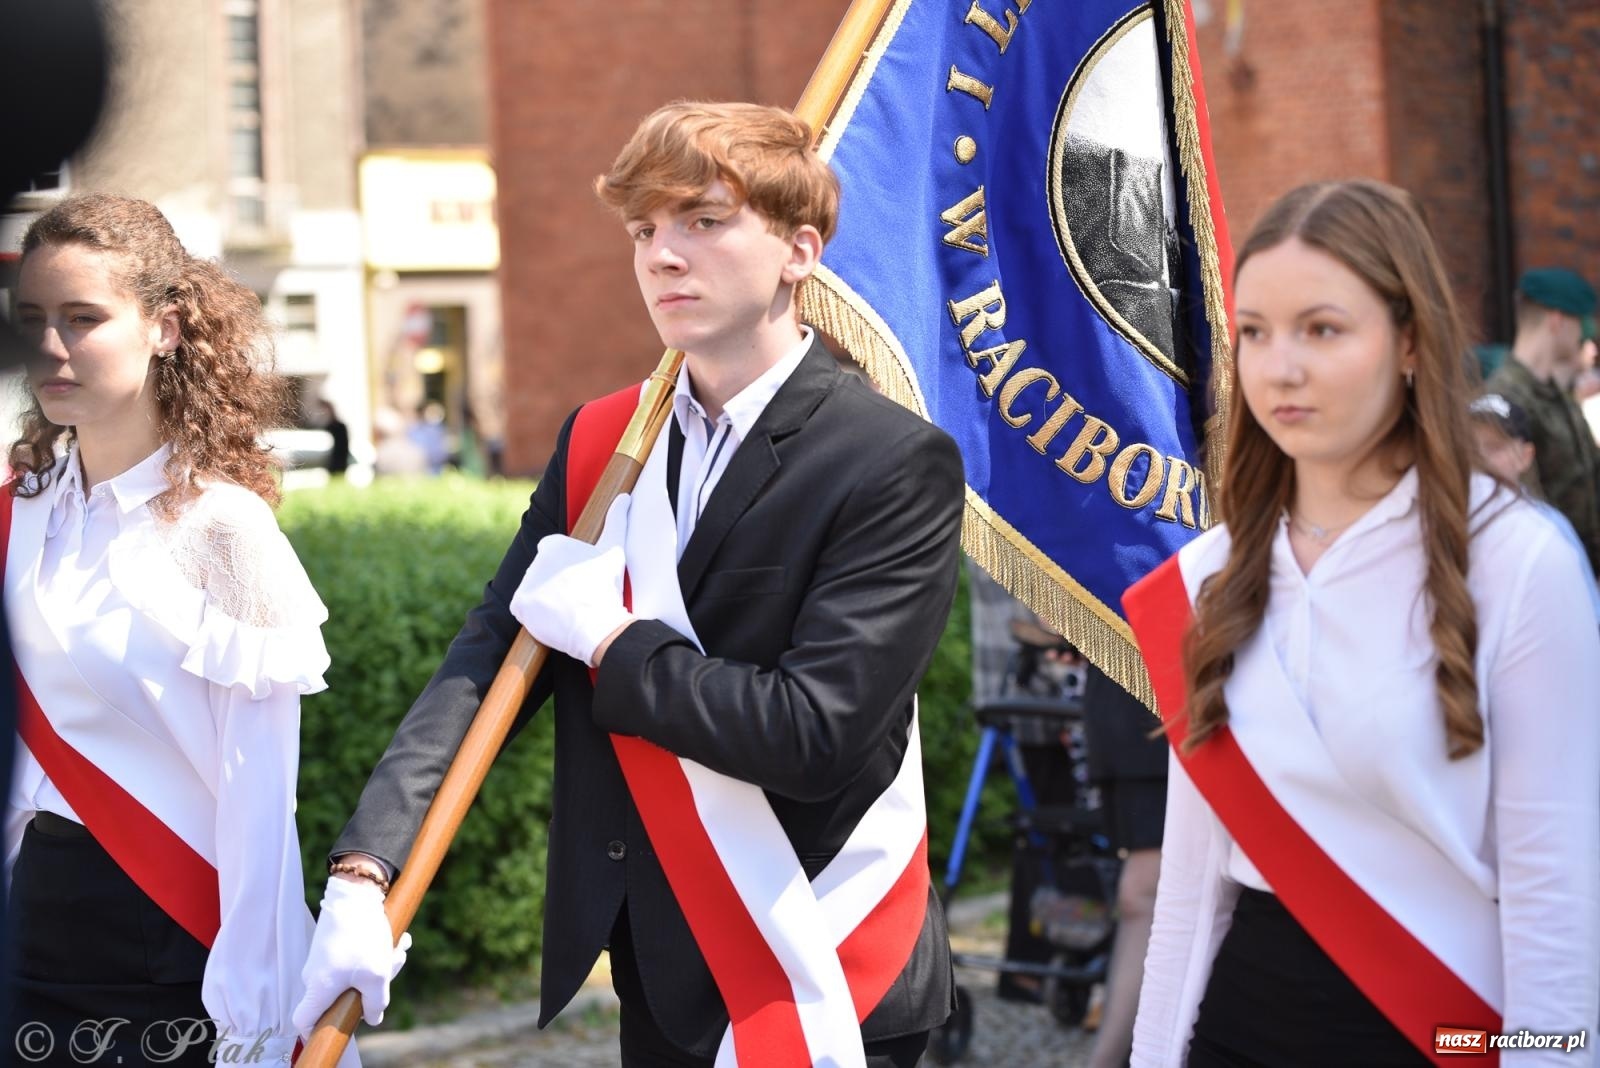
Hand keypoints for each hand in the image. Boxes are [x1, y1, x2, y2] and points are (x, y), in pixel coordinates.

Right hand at [293, 877, 412, 1030]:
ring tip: (399, 945)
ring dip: (381, 964)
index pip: (303, 1020)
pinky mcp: (332, 945)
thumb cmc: (361, 936)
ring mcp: (322, 959)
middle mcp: (314, 975)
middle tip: (391, 966)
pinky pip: (355, 957)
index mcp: (319, 988)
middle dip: (371, 988)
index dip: (316, 1029)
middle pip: (340, 997)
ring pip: (354, 974)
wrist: (354, 892)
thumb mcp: (376, 975)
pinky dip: (376, 950)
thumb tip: (372, 1017)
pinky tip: (397, 937)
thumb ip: (375, 1002)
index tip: (338, 1025)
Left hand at [510, 493, 633, 665]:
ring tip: (567, 610)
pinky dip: (533, 615)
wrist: (597, 625)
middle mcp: (535, 560)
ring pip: (534, 590)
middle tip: (577, 597)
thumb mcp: (615, 550)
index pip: (553, 554)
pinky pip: (522, 608)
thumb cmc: (607, 589)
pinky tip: (552, 618)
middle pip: (543, 573)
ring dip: (545, 599)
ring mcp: (526, 583)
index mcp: (553, 544)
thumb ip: (616, 520)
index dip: (567, 569)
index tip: (581, 580)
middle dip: (555, 584)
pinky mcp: (518, 604)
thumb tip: (624, 497)